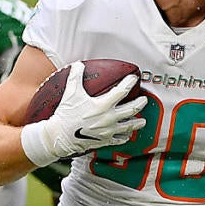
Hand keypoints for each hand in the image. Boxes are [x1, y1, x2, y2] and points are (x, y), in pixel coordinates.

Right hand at [20, 61, 147, 166]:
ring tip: (143, 121)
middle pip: (131, 109)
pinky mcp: (104, 141)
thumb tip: (77, 64)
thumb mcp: (71, 92)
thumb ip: (75, 76)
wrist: (60, 136)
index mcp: (103, 104)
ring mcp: (108, 130)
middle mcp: (109, 118)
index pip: (121, 91)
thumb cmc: (66, 114)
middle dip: (140, 104)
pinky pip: (118, 140)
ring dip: (137, 123)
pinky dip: (124, 137)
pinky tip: (127, 136)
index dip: (129, 83)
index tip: (133, 78)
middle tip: (144, 100)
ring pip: (128, 126)